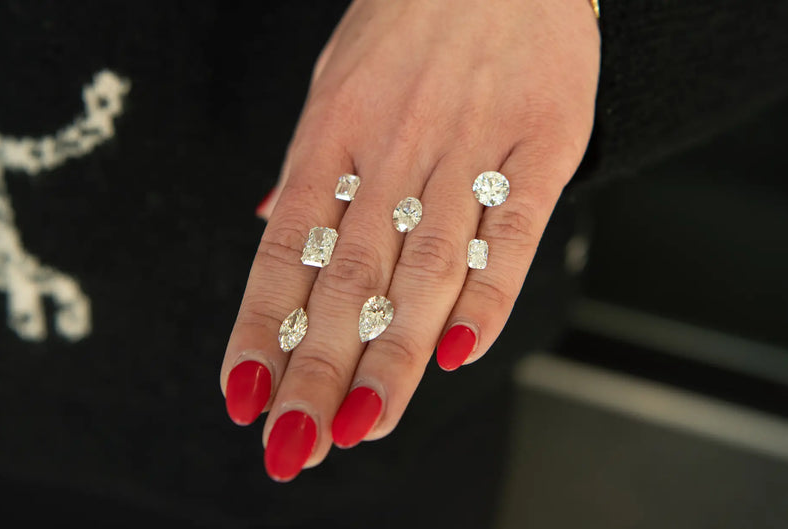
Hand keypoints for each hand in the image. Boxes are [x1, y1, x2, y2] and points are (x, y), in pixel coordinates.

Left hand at [221, 0, 598, 480]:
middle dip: (316, 370)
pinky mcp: (545, 144)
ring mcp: (472, 147)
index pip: (287, 247)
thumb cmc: (414, 12)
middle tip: (295, 445)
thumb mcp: (338, 76)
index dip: (260, 326)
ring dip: (392, 355)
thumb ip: (313, 160)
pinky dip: (489, 293)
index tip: (242, 397)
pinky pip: (515, 230)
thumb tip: (269, 220)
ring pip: (425, 269)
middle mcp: (395, 148)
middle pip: (349, 277)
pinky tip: (459, 350)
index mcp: (335, 131)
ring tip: (364, 423)